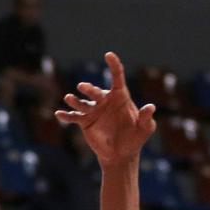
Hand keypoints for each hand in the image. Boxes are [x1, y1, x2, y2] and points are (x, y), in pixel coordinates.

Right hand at [57, 52, 155, 167]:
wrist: (121, 153)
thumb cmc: (135, 138)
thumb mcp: (144, 129)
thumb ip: (146, 118)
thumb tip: (151, 107)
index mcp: (120, 97)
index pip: (117, 77)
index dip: (114, 65)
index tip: (109, 55)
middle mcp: (105, 100)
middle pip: (96, 91)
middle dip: (89, 89)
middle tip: (83, 87)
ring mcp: (94, 110)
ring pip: (82, 102)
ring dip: (75, 100)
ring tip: (69, 98)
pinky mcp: (85, 121)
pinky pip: (74, 117)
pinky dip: (66, 115)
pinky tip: (58, 114)